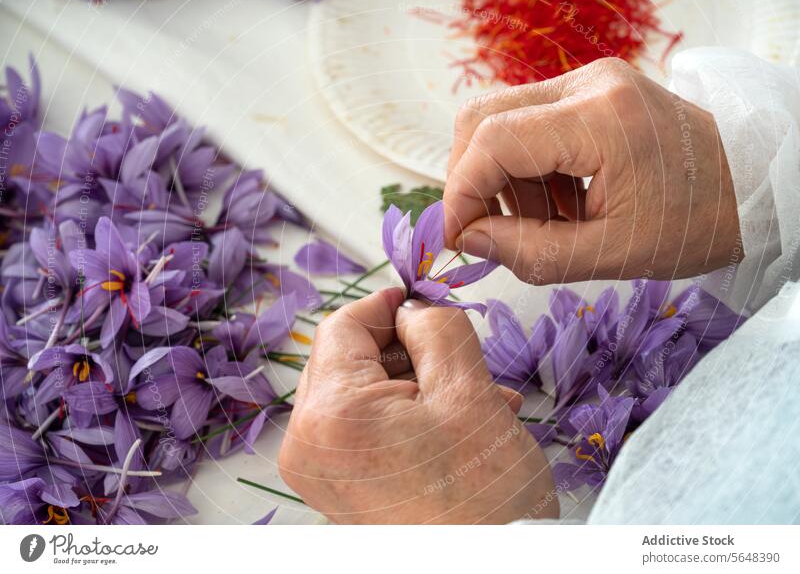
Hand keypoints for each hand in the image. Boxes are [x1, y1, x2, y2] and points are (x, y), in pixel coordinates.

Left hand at [278, 289, 557, 523]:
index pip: (341, 326)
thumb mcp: (469, 392)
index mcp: (331, 414)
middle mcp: (309, 445)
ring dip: (415, 385)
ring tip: (475, 398)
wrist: (491, 570)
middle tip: (457, 356)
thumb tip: (413, 309)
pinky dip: (403, 416)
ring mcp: (320, 471)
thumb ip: (436, 329)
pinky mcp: (338, 487)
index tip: (417, 300)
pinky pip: (363, 428)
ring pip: (361, 393)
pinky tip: (454, 422)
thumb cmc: (483, 503)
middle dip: (406, 351)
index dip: (385, 305)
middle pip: (347, 359)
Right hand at [443, 57, 740, 284]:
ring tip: (537, 226)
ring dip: (499, 179)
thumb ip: (532, 252)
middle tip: (486, 232)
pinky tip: (555, 206)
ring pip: (499, 120)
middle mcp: (589, 84)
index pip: (494, 140)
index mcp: (602, 119)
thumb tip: (469, 240)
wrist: (748, 185)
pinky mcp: (589, 93)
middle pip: (482, 117)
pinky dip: (523, 170)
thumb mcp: (612, 254)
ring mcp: (588, 82)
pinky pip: (527, 124)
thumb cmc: (695, 223)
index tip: (457, 237)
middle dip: (470, 180)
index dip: (462, 191)